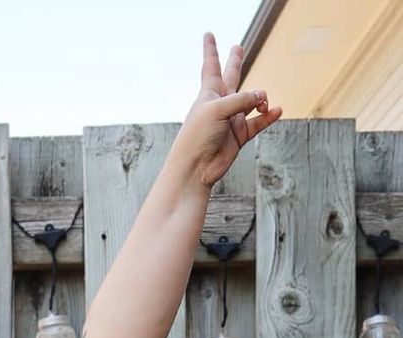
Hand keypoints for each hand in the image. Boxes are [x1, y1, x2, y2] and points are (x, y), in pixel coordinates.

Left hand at [175, 33, 282, 187]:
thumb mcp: (218, 110)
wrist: (195, 168)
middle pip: (231, 77)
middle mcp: (221, 104)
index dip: (210, 49)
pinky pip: (258, 122)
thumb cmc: (198, 136)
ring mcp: (231, 119)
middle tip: (237, 48)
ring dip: (261, 99)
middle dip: (234, 62)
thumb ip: (241, 99)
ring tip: (263, 103)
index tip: (208, 34)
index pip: (211, 65)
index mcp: (209, 93)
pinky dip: (268, 116)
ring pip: (251, 101)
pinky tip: (276, 110)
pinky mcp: (239, 136)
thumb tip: (262, 97)